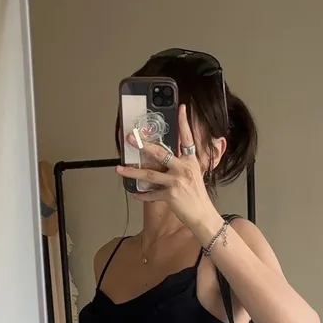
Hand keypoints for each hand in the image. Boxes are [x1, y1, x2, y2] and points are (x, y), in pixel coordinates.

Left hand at [116, 105, 219, 232]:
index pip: (187, 138)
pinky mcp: (171, 195)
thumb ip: (182, 164)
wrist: (202, 215)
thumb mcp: (193, 175)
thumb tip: (167, 157)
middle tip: (131, 139)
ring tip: (120, 168)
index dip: (184, 122)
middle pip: (161, 153)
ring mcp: (176, 182)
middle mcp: (183, 169)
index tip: (181, 107)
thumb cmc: (197, 196)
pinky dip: (141, 194)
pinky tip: (133, 193)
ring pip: (150, 174)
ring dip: (132, 172)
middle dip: (144, 145)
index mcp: (190, 161)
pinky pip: (151, 194)